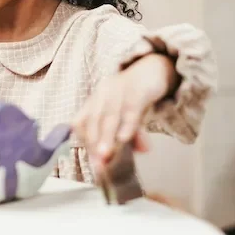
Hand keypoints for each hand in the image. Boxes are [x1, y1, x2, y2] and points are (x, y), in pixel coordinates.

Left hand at [73, 53, 177, 174]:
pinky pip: (130, 108)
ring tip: (108, 156)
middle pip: (93, 120)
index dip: (86, 143)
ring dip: (107, 137)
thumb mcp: (128, 117)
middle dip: (94, 144)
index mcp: (95, 100)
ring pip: (109, 115)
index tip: (94, 163)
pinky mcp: (136, 87)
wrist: (154, 69)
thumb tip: (129, 158)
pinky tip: (126, 138)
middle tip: (99, 165)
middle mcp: (102, 93)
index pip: (81, 123)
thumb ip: (128, 136)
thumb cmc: (135, 96)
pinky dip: (127, 124)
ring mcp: (118, 88)